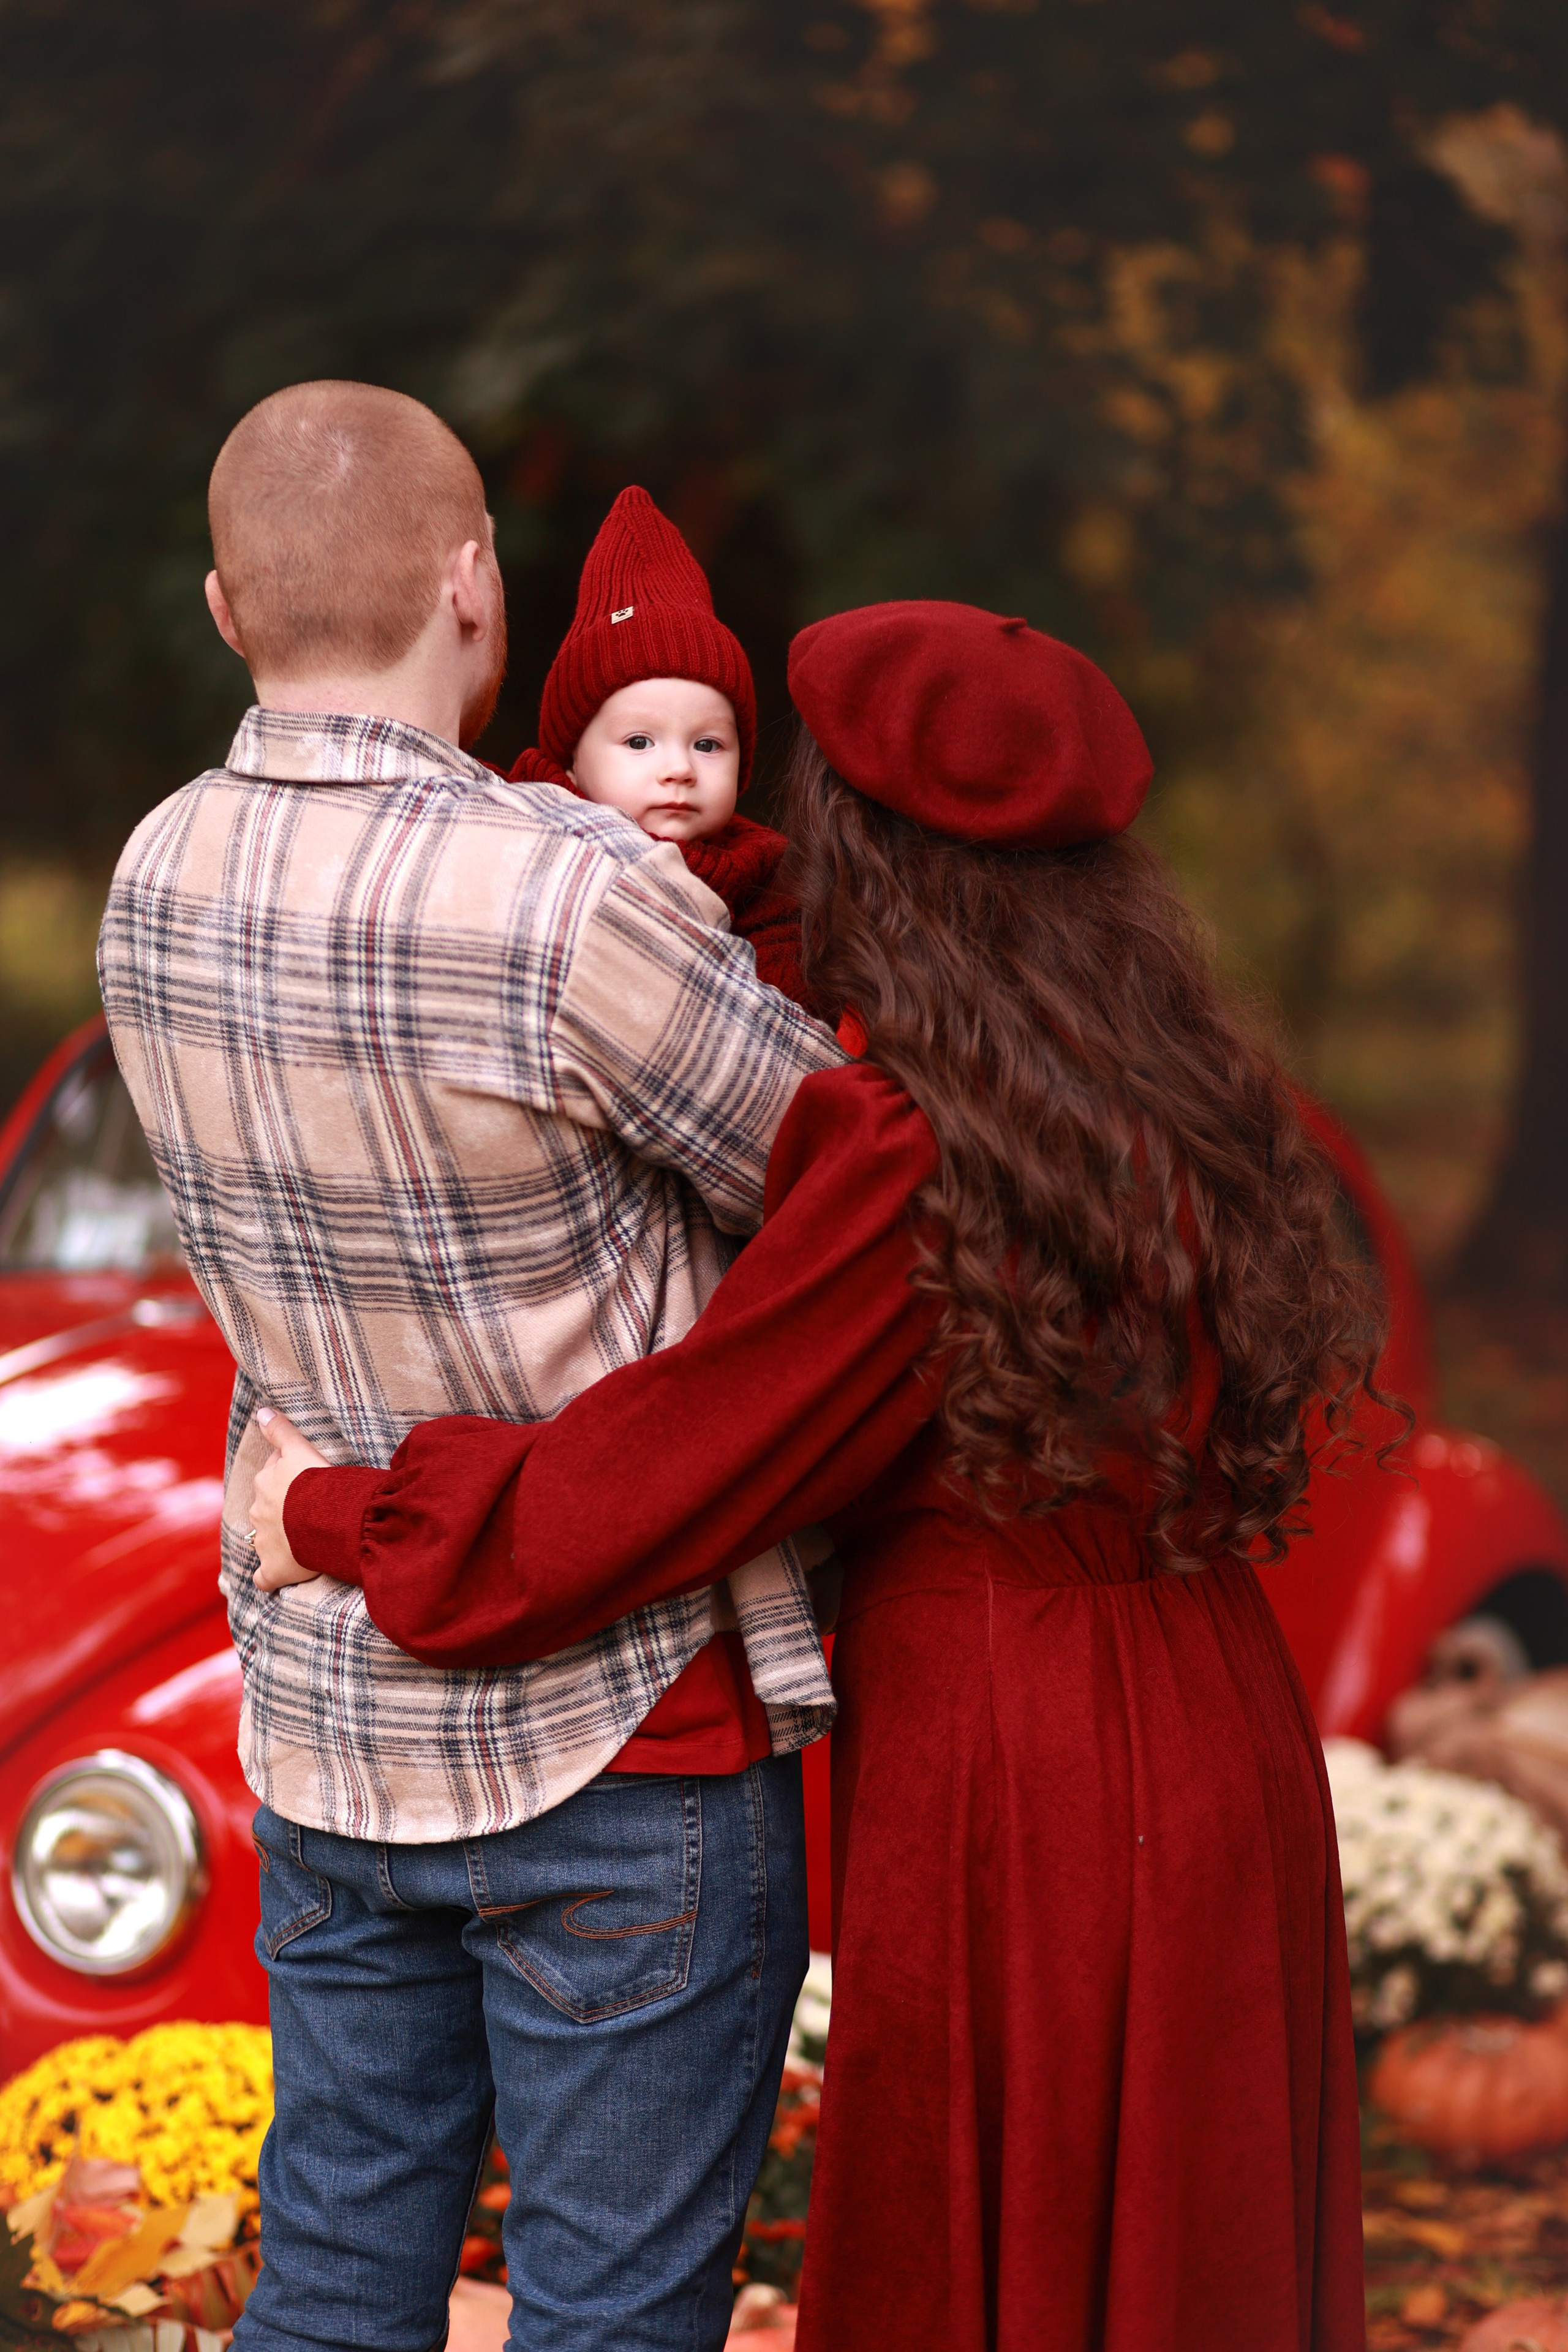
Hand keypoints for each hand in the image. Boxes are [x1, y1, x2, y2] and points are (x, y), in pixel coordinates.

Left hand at [251, 1408, 329, 1590]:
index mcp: (266, 1483)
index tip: (307, 1485)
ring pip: (265, 1539)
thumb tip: (260, 1411)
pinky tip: (278, 1576)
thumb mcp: (300, 1450)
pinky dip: (270, 1577)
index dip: (290, 1481)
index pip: (272, 1477)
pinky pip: (265, 1577)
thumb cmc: (320, 1483)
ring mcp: (264, 1542)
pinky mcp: (274, 1568)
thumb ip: (280, 1431)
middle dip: (281, 1511)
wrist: (327, 1518)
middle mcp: (259, 1512)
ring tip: (306, 1541)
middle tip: (310, 1512)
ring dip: (280, 1540)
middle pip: (267, 1508)